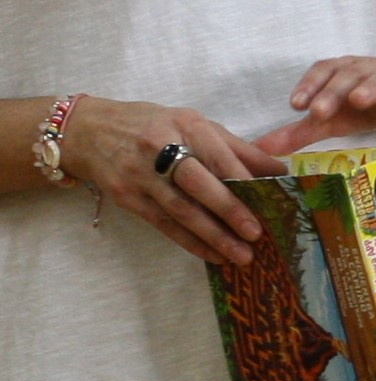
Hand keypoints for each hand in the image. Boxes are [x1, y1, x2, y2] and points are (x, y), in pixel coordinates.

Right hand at [58, 97, 285, 265]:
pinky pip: (163, 224)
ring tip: (241, 255)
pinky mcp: (127, 198)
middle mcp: (159, 148)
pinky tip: (213, 255)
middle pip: (196, 184)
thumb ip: (238, 148)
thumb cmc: (157, 126)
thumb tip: (280, 170)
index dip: (242, 178)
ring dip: (212, 236)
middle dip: (228, 211)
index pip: (217, 154)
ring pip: (180, 210)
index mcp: (185, 125)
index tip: (270, 200)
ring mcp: (140, 175)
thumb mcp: (195, 125)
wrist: (91, 132)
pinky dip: (190, 242)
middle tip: (255, 234)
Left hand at [254, 56, 375, 156]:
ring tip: (358, 100)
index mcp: (347, 71)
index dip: (310, 84)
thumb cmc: (373, 107)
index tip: (295, 105)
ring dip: (370, 88)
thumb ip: (302, 132)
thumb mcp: (336, 120)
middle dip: (333, 92)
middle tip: (318, 113)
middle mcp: (371, 70)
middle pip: (350, 75)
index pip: (325, 70)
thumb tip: (260, 148)